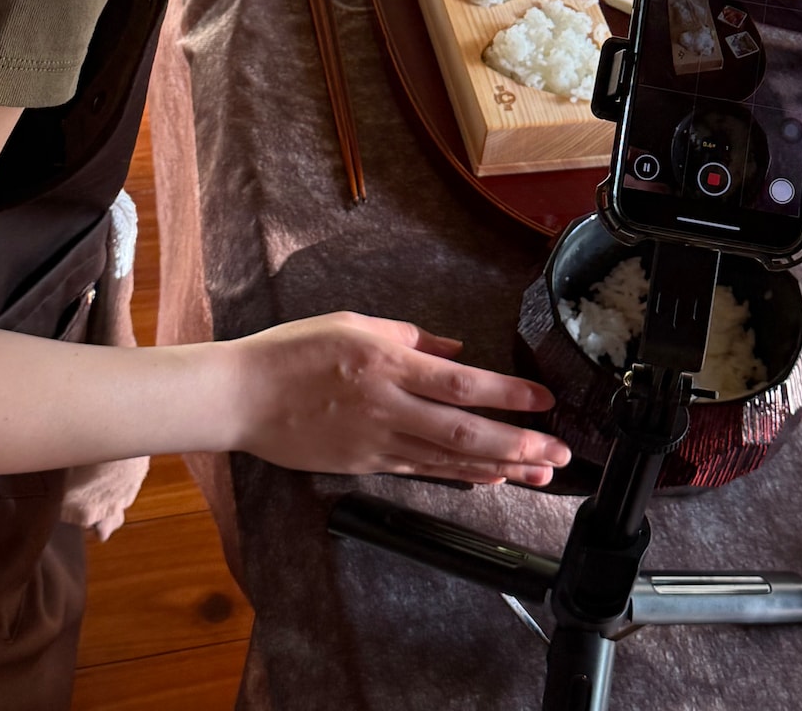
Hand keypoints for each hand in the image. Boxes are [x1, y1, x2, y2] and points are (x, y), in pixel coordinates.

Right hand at [229, 311, 571, 485]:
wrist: (242, 395)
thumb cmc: (293, 351)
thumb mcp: (354, 323)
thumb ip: (410, 338)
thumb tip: (455, 351)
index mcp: (387, 363)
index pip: (461, 383)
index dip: (508, 395)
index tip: (544, 400)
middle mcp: (387, 405)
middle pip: (465, 430)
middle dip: (519, 442)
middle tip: (559, 453)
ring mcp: (376, 441)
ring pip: (449, 459)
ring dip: (500, 466)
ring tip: (540, 472)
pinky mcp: (364, 465)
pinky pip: (421, 471)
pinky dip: (459, 476)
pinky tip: (487, 478)